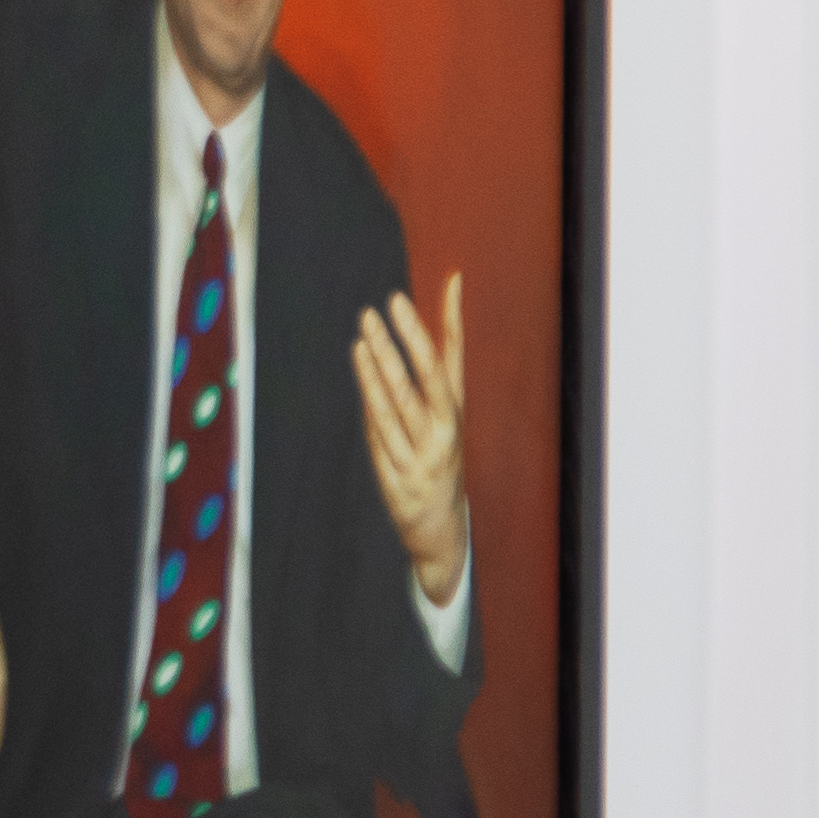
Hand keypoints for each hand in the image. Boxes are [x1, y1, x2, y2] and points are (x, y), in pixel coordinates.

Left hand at [354, 271, 472, 606]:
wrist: (441, 535)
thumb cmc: (435, 469)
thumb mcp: (438, 428)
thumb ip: (423, 386)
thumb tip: (407, 337)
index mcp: (456, 416)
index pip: (457, 359)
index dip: (454, 320)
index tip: (451, 282)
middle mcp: (445, 434)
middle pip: (428, 379)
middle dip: (410, 339)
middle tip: (391, 303)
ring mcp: (423, 457)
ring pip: (399, 404)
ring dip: (380, 365)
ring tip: (364, 331)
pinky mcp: (400, 478)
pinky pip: (380, 433)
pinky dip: (372, 399)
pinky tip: (361, 367)